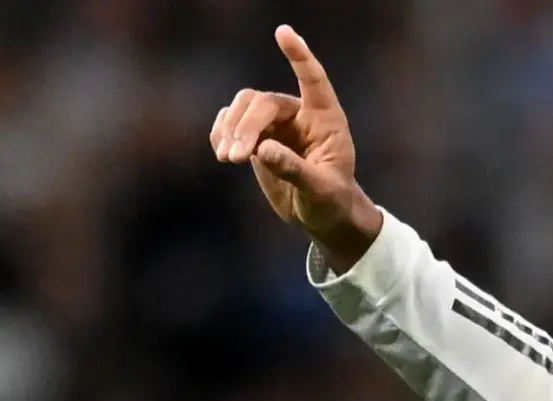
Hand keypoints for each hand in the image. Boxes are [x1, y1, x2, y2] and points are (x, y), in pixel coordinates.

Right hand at [210, 26, 379, 270]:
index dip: (299, 55)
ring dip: (230, 129)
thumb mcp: (320, 190)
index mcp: (326, 119)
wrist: (321, 216)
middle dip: (246, 126)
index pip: (313, 79)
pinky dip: (222, 134)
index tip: (282, 32)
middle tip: (236, 157)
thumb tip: (262, 149)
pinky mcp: (255, 137)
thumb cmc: (331, 201)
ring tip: (228, 159)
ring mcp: (275, 124)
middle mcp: (300, 114)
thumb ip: (295, 169)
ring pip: (243, 108)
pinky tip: (222, 153)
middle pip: (262, 101)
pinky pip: (230, 122)